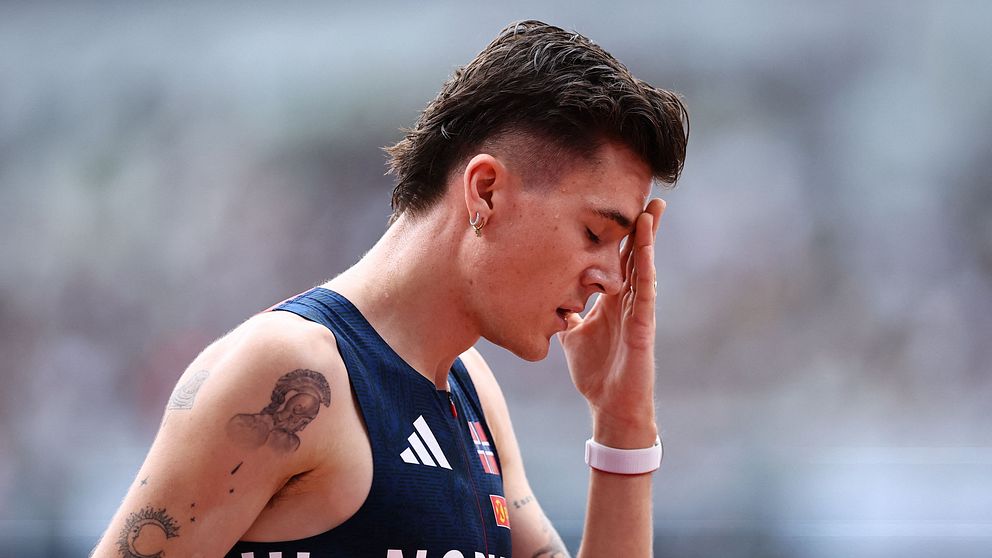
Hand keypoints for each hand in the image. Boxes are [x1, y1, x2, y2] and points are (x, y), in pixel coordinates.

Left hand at [557, 198, 664, 447]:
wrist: (610, 406)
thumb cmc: (596, 372)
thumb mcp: (572, 336)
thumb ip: (565, 314)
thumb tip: (549, 299)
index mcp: (613, 300)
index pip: (619, 260)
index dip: (622, 235)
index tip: (621, 206)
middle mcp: (629, 301)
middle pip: (638, 256)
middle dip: (643, 227)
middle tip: (649, 195)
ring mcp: (639, 313)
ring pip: (645, 269)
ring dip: (648, 241)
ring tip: (652, 211)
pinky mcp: (643, 328)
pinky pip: (645, 294)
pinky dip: (646, 271)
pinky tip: (647, 251)